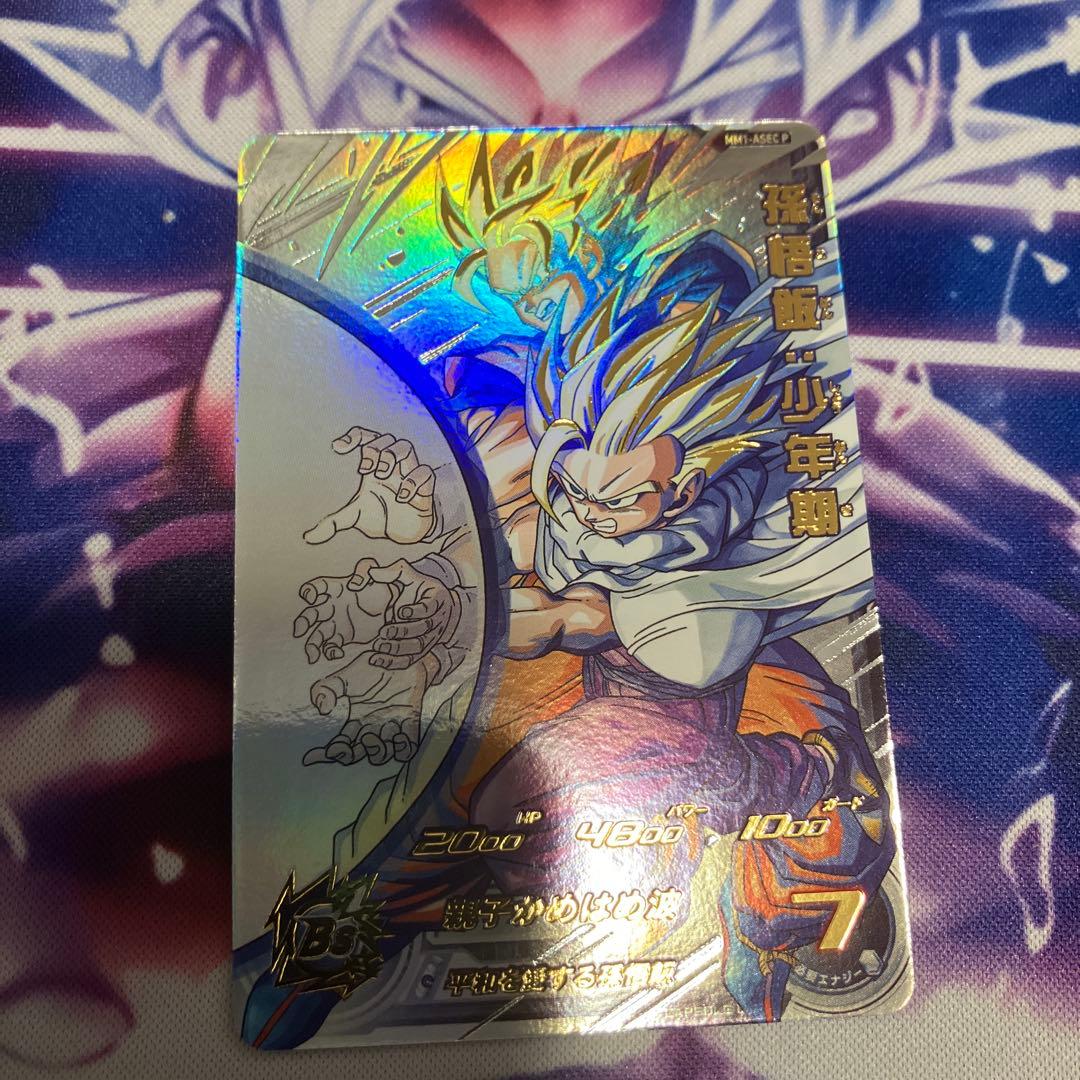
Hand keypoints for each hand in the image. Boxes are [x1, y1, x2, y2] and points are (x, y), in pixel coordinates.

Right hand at [292, 560, 391, 662]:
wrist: (394, 606)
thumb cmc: (382, 585)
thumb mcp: (377, 573)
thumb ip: (366, 571)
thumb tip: (354, 584)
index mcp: (337, 588)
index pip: (319, 586)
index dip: (310, 590)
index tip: (311, 598)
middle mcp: (331, 606)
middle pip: (311, 614)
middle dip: (303, 621)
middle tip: (299, 631)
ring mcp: (335, 622)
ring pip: (316, 634)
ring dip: (311, 645)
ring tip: (313, 656)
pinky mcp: (343, 636)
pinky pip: (331, 645)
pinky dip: (330, 651)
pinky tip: (337, 653)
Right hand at [302, 651, 431, 766]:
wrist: (403, 656)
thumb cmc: (374, 667)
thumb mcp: (345, 676)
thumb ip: (327, 689)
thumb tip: (323, 709)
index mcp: (355, 721)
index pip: (339, 745)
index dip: (327, 754)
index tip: (314, 756)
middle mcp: (372, 728)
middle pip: (357, 755)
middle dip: (352, 754)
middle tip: (361, 736)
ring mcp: (391, 728)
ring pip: (381, 755)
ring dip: (378, 750)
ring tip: (380, 732)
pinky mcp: (410, 724)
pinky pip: (407, 750)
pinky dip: (402, 749)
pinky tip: (399, 734)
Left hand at [304, 427, 436, 544]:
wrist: (404, 535)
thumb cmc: (381, 516)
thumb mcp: (354, 518)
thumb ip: (333, 523)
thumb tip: (309, 537)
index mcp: (374, 467)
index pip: (367, 438)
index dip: (354, 436)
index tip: (338, 448)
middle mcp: (392, 466)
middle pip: (387, 439)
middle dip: (375, 450)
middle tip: (365, 469)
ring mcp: (408, 475)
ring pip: (406, 447)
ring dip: (392, 456)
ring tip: (382, 476)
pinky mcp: (424, 490)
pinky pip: (425, 473)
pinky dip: (414, 481)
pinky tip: (403, 497)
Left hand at [356, 558, 462, 669]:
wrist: (435, 605)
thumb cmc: (418, 587)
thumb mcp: (407, 573)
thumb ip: (389, 572)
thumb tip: (370, 575)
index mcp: (437, 597)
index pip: (431, 606)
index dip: (418, 610)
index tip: (401, 611)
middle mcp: (438, 619)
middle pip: (424, 629)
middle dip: (403, 631)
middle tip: (384, 631)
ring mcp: (431, 636)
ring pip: (417, 647)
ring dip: (397, 648)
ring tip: (379, 645)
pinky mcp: (422, 650)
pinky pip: (410, 660)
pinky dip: (393, 662)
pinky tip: (376, 659)